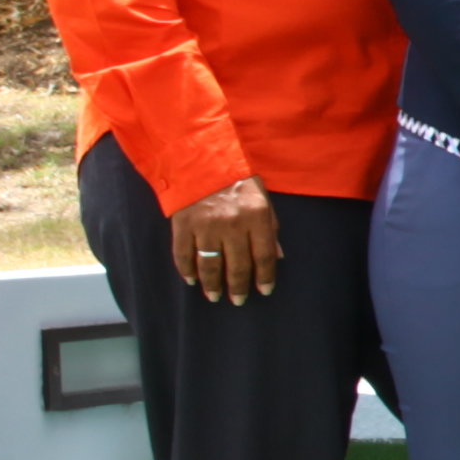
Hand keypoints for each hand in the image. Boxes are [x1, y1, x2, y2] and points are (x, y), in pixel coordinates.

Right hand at [166, 177, 283, 305]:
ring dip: (212, 284)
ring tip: (214, 296)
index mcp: (256, 217)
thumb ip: (270, 227)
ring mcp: (205, 226)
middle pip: (237, 265)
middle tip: (238, 300)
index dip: (264, 277)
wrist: (200, 159)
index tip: (264, 291)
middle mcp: (232, 224)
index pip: (263, 256)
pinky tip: (191, 280)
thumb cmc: (237, 179)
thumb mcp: (263, 199)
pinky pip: (184, 254)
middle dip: (238, 287)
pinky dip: (186, 270)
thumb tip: (276, 257)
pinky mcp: (183, 225)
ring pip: (209, 265)